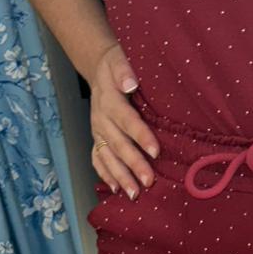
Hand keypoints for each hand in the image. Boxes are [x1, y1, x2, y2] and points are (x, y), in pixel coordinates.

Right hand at [88, 42, 158, 198]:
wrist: (99, 70)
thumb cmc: (117, 65)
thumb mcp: (119, 59)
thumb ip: (124, 70)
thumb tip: (130, 84)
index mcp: (109, 100)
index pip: (127, 120)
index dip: (141, 136)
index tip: (156, 151)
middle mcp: (100, 119)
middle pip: (117, 144)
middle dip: (133, 164)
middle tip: (149, 181)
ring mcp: (97, 132)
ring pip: (107, 157)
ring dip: (120, 176)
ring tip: (135, 194)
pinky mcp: (96, 139)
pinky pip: (97, 159)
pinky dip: (105, 175)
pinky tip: (116, 190)